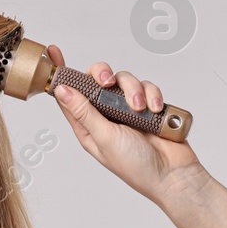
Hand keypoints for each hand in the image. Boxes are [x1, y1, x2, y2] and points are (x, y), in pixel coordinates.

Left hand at [46, 43, 203, 202]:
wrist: (173, 174)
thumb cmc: (135, 165)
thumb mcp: (104, 137)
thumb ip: (84, 112)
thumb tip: (61, 90)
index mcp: (87, 125)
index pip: (68, 95)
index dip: (61, 74)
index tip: (53, 53)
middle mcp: (106, 114)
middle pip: (96, 79)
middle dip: (103, 75)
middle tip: (108, 83)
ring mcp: (128, 109)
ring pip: (124, 80)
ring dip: (133, 90)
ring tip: (140, 108)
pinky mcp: (148, 106)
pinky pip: (147, 86)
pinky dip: (152, 94)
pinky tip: (155, 109)